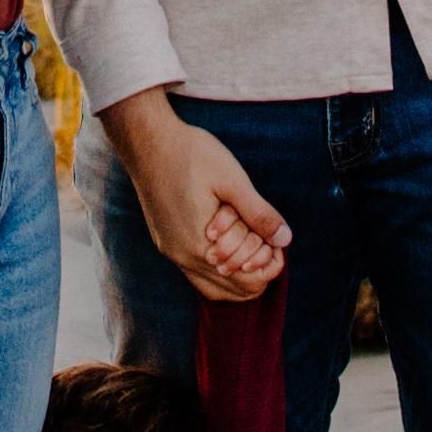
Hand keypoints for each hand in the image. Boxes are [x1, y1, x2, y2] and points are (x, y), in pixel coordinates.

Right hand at [108, 96, 291, 301]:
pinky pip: (196, 273)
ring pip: (213, 287)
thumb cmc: (191, 155)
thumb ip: (259, 214)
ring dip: (237, 274)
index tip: (276, 239)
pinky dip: (218, 268)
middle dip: (257, 270)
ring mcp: (172, 251)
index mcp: (201, 247)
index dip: (271, 265)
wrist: (147, 141)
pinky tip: (229, 245)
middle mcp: (183, 257)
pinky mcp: (166, 242)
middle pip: (233, 291)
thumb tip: (285, 239)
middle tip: (267, 241)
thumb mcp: (232, 181)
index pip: (248, 282)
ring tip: (252, 246)